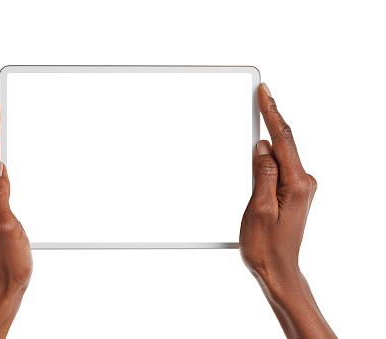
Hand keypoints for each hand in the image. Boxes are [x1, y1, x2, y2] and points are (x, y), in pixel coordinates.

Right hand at [240, 83, 335, 337]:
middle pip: (285, 142)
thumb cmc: (266, 246)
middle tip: (261, 95)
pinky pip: (281, 166)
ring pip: (282, 154)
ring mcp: (300, 188)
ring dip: (269, 136)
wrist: (279, 270)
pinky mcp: (294, 193)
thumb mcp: (258, 208)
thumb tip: (263, 147)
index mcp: (296, 184)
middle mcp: (304, 183)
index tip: (265, 92)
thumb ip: (262, 174)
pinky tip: (261, 149)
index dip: (272, 113)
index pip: (283, 139)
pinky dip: (270, 154)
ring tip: (258, 116)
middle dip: (271, 118)